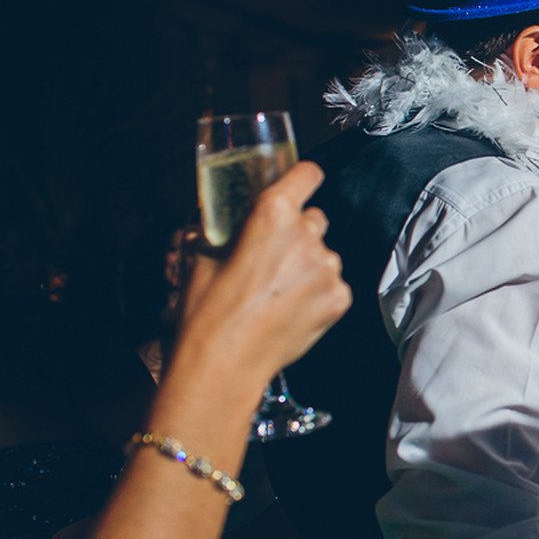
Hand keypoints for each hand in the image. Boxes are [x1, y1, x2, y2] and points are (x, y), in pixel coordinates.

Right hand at [175, 162, 350, 398]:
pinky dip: (317, 294)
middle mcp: (307, 235)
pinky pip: (333, 285)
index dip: (302, 178)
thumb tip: (218, 225)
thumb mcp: (199, 256)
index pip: (306, 174)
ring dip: (307, 266)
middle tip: (271, 259)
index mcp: (272, 214)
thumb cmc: (206, 311)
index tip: (300, 184)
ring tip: (276, 293)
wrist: (224, 364)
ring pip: (324, 254)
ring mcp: (328, 268)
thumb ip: (219, 230)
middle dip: (296, 232)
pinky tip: (290, 310)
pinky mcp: (339, 297)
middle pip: (314, 219)